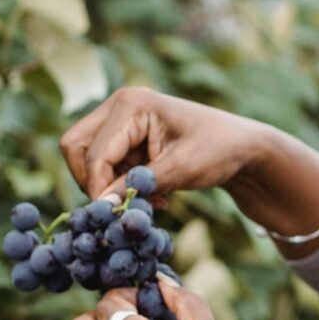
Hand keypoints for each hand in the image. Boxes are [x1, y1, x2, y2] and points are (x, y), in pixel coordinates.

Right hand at [59, 86, 272, 202]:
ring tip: (153, 199)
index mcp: (132, 104)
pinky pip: (108, 166)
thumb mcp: (182, 170)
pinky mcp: (126, 137)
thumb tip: (103, 207)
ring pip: (89, 160)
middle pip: (76, 148)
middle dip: (96, 182)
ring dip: (114, 186)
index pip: (94, 152)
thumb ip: (139, 186)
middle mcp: (120, 105)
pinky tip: (157, 193)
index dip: (99, 187)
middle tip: (124, 206)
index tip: (116, 215)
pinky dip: (125, 185)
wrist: (243, 148)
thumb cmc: (219, 151)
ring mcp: (121, 120)